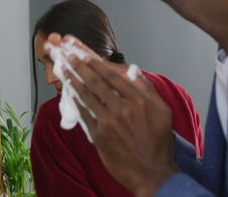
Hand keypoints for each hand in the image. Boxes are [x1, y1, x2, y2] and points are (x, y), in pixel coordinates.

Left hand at [47, 34, 178, 196]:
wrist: (152, 172)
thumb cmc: (158, 143)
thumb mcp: (162, 112)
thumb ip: (147, 89)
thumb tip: (133, 71)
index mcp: (138, 100)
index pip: (113, 76)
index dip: (96, 64)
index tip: (85, 55)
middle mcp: (122, 109)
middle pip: (96, 82)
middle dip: (80, 67)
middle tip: (68, 57)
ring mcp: (109, 122)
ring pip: (87, 97)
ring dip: (73, 82)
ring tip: (65, 71)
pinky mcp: (99, 136)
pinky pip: (84, 115)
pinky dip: (76, 103)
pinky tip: (69, 94)